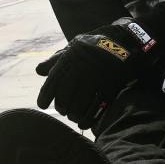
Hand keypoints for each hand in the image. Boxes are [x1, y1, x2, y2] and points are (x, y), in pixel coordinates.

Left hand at [36, 19, 157, 125]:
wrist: (126, 40)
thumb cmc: (96, 45)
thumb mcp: (75, 46)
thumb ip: (56, 60)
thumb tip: (38, 71)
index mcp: (70, 58)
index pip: (52, 82)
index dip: (45, 97)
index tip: (42, 106)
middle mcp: (80, 69)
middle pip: (64, 97)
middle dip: (62, 107)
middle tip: (63, 111)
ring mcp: (96, 79)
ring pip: (79, 105)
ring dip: (74, 115)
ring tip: (73, 117)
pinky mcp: (110, 86)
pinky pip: (96, 108)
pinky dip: (88, 119)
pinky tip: (84, 123)